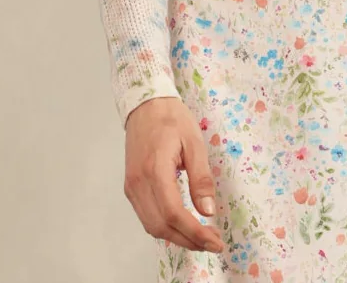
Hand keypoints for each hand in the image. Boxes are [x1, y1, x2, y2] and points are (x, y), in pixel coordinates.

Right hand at [123, 96, 223, 253]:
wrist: (146, 105)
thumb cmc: (172, 119)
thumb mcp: (194, 143)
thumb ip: (200, 178)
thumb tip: (207, 211)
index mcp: (154, 170)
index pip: (173, 213)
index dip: (194, 232)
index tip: (215, 241)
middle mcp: (138, 184)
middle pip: (161, 226)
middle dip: (188, 240)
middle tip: (212, 243)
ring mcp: (132, 187)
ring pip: (152, 226)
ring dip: (177, 237)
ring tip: (201, 238)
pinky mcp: (131, 187)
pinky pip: (146, 216)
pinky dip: (165, 227)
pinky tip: (183, 225)